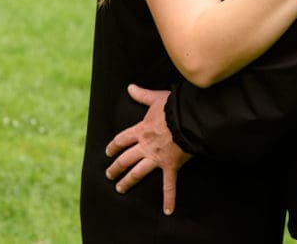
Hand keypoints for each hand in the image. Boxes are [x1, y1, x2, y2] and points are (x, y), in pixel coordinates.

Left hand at [105, 85, 190, 213]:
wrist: (188, 118)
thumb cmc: (174, 106)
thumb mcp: (156, 99)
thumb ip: (142, 95)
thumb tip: (130, 87)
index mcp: (141, 130)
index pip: (122, 139)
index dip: (113, 146)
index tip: (108, 152)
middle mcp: (145, 146)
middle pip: (125, 158)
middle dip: (115, 167)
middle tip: (109, 174)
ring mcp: (156, 157)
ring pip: (137, 172)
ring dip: (127, 181)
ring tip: (120, 188)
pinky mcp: (170, 165)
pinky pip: (169, 184)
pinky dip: (169, 198)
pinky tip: (168, 209)